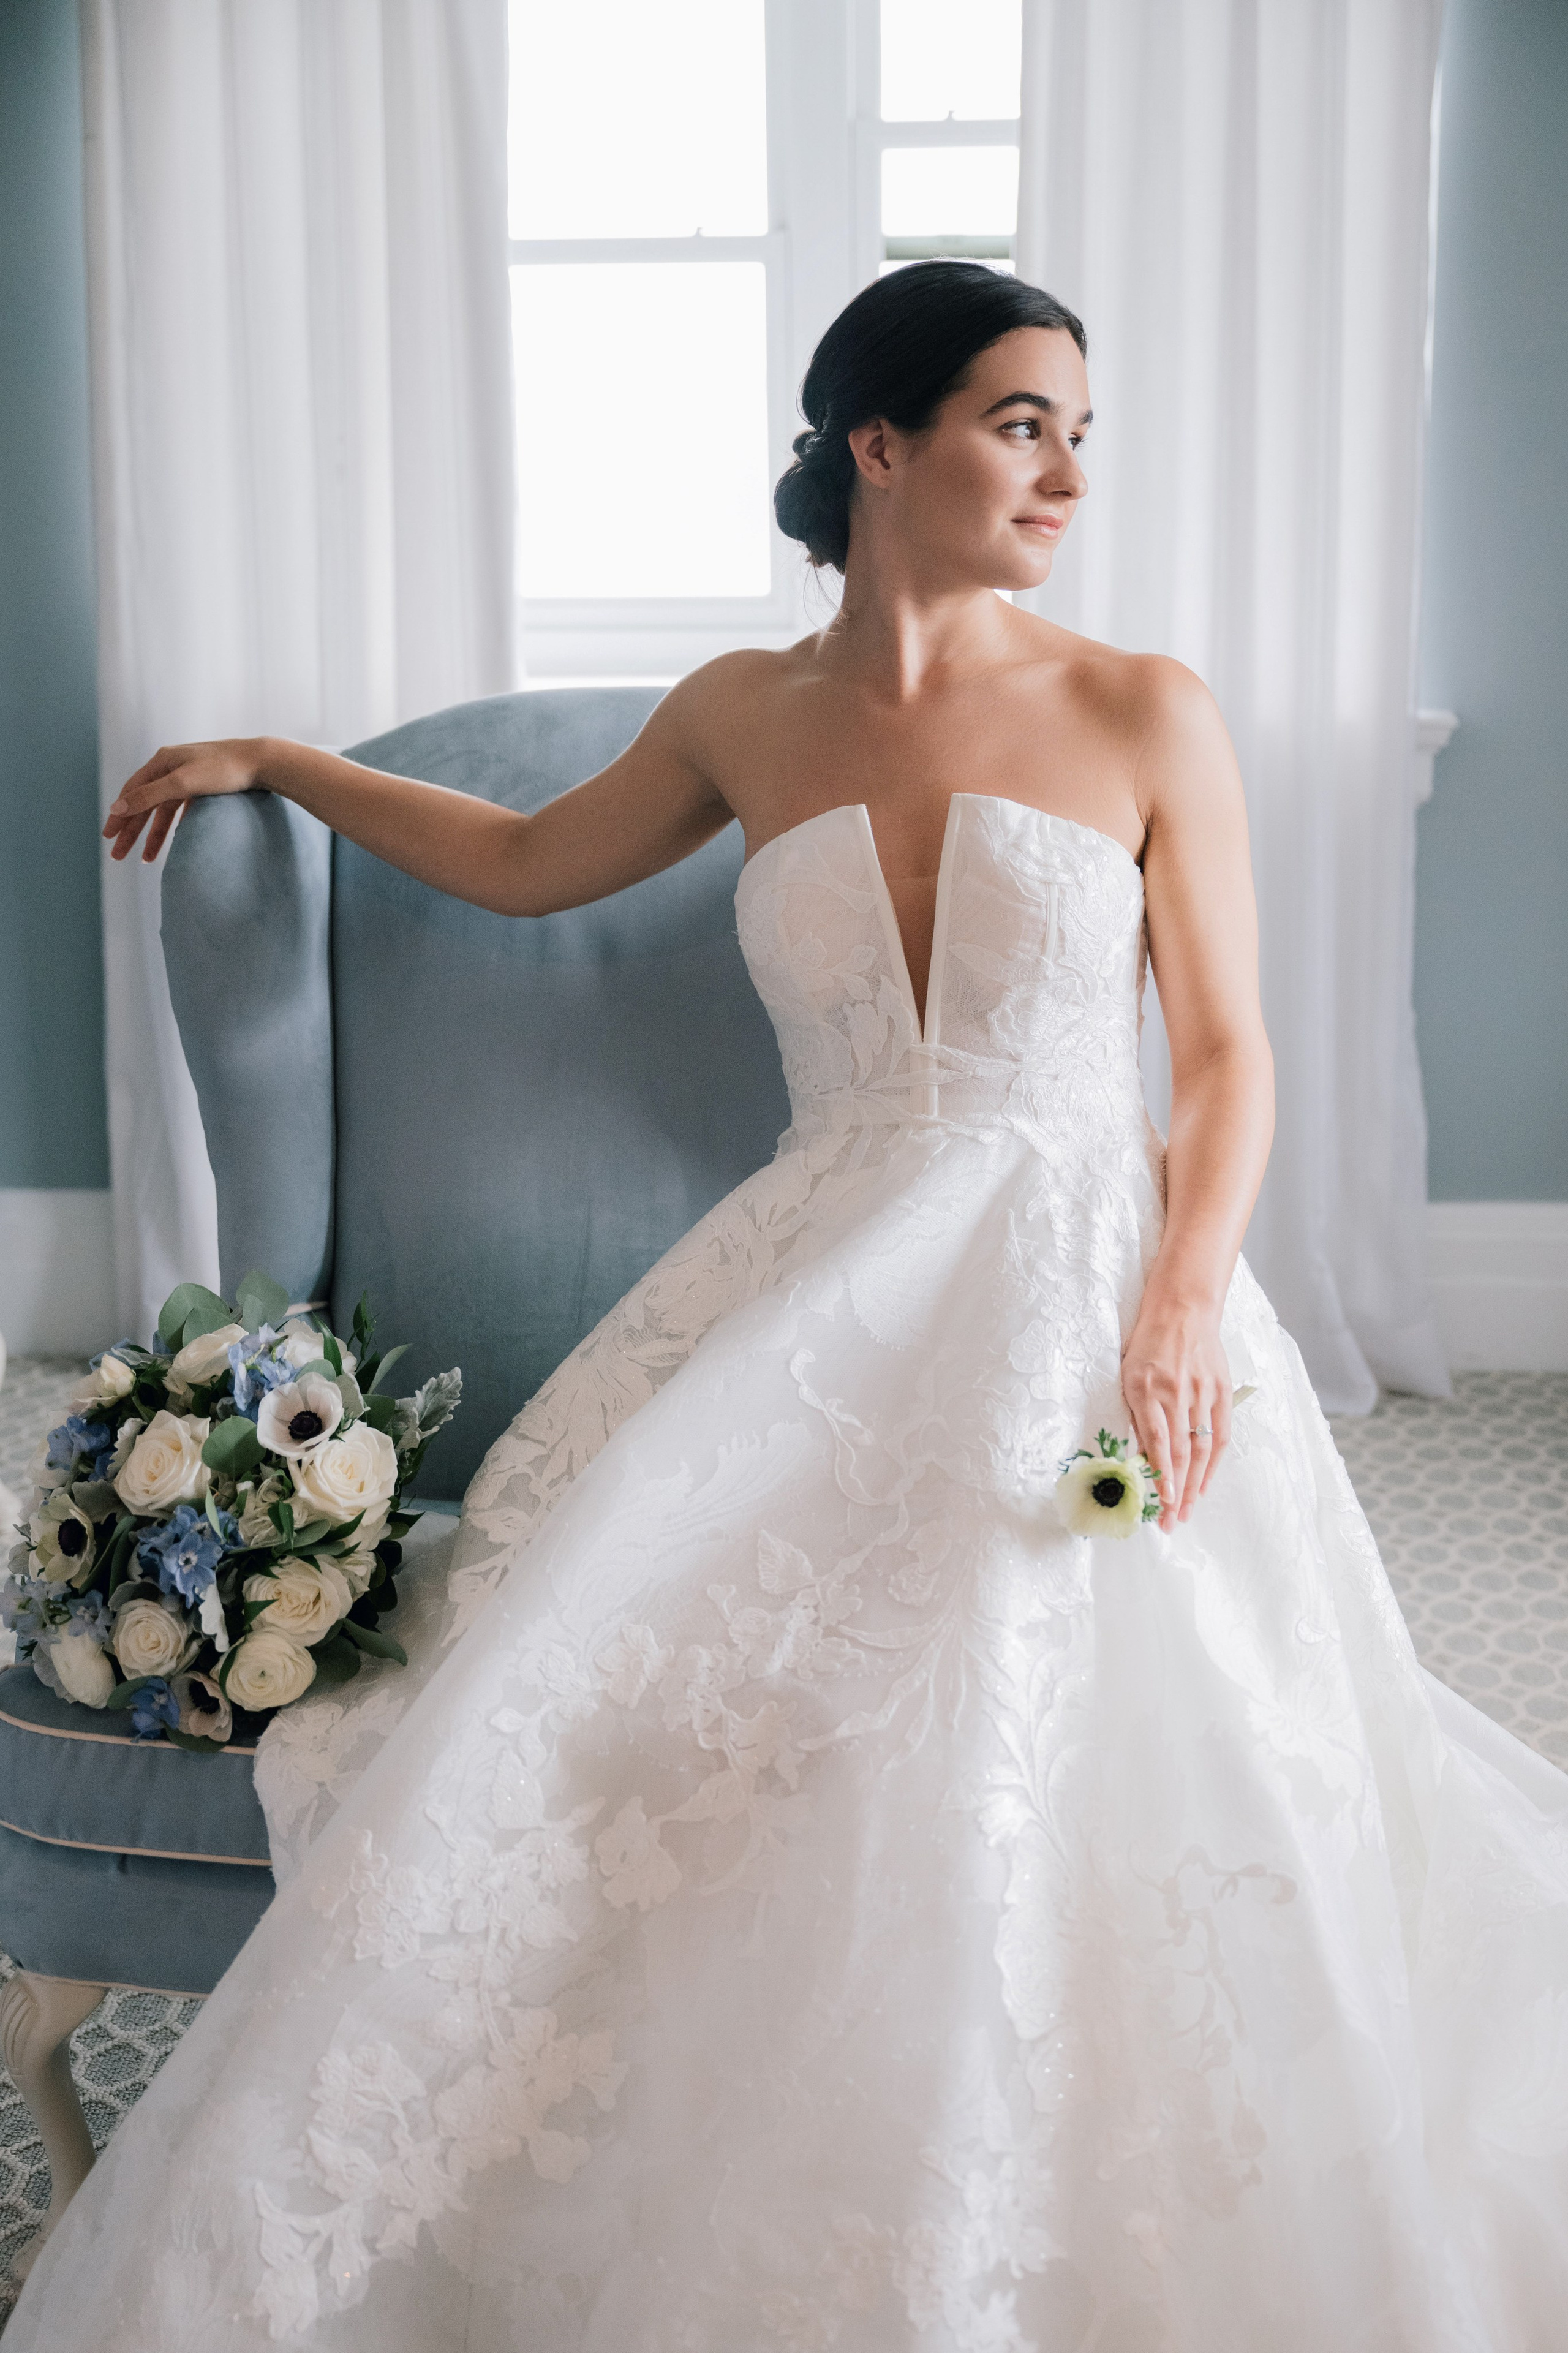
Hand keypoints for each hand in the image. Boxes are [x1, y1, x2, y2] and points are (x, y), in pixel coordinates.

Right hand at [103, 738, 264, 863]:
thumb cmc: (224, 770)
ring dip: (153, 834)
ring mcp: (189, 777)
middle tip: (117, 855)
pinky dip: (174, 827)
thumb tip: (116, 809)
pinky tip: (172, 842)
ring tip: (145, 859)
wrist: (263, 762)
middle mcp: (172, 766)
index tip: (108, 837)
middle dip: (131, 831)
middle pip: (144, 803)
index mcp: (162, 762)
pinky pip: (182, 810)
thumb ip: (149, 797)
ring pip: (164, 810)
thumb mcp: (182, 784)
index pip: (131, 792)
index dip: (119, 816)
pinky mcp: (205, 786)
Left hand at [1120, 1287, 1232, 1532]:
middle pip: (1180, 1452)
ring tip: (1187, 1511)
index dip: (1161, 1475)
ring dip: (1194, 1484)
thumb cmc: (1148, 1343)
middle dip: (1175, 1491)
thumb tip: (1141, 1455)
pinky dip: (1213, 1462)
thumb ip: (1136, 1412)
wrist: (1182, 1309)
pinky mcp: (1220, 1390)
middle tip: (1171, 1521)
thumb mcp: (1129, 1373)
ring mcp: (1201, 1392)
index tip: (1160, 1503)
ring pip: (1201, 1447)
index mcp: (1145, 1389)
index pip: (1157, 1442)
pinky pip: (1219, 1432)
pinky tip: (1205, 1484)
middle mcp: (1175, 1393)